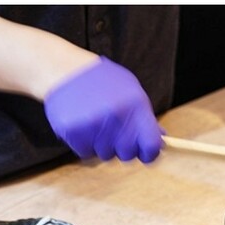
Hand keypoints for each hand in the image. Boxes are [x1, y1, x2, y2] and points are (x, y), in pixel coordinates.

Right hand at [44, 57, 162, 162]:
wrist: (64, 70)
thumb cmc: (101, 81)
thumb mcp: (129, 90)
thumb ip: (144, 116)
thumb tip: (161, 140)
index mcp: (135, 104)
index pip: (151, 145)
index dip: (150, 153)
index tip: (145, 153)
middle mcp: (116, 116)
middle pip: (127, 154)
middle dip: (122, 147)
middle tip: (112, 130)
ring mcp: (94, 125)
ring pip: (105, 155)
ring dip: (101, 144)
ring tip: (94, 122)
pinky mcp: (74, 132)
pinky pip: (86, 153)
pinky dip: (84, 143)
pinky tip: (82, 124)